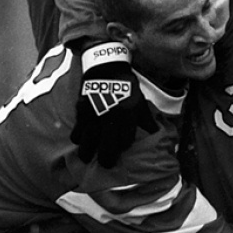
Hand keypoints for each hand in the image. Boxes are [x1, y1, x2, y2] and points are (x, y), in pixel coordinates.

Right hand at [72, 43, 158, 167]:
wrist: (105, 68)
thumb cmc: (125, 86)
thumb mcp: (139, 101)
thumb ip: (146, 119)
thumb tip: (155, 133)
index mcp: (127, 116)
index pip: (125, 142)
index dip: (123, 148)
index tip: (121, 150)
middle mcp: (110, 118)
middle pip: (106, 149)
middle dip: (106, 160)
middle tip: (105, 164)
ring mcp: (94, 117)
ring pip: (87, 144)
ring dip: (88, 153)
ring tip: (88, 157)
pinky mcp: (80, 113)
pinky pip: (76, 133)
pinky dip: (79, 139)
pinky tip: (81, 140)